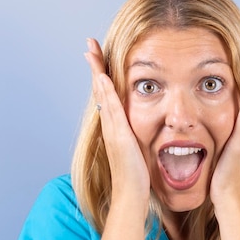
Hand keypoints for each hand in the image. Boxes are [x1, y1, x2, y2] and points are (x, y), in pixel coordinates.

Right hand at [84, 38, 150, 202]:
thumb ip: (138, 138)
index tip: (99, 56)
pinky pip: (110, 109)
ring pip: (102, 95)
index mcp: (116, 126)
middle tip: (89, 44)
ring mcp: (111, 129)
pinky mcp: (117, 135)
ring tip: (92, 51)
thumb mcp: (138, 150)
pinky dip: (105, 92)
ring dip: (97, 72)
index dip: (103, 75)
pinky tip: (103, 77)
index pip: (108, 95)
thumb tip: (150, 131)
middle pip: (100, 89)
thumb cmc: (138, 176)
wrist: (131, 195)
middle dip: (95, 66)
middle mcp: (110, 125)